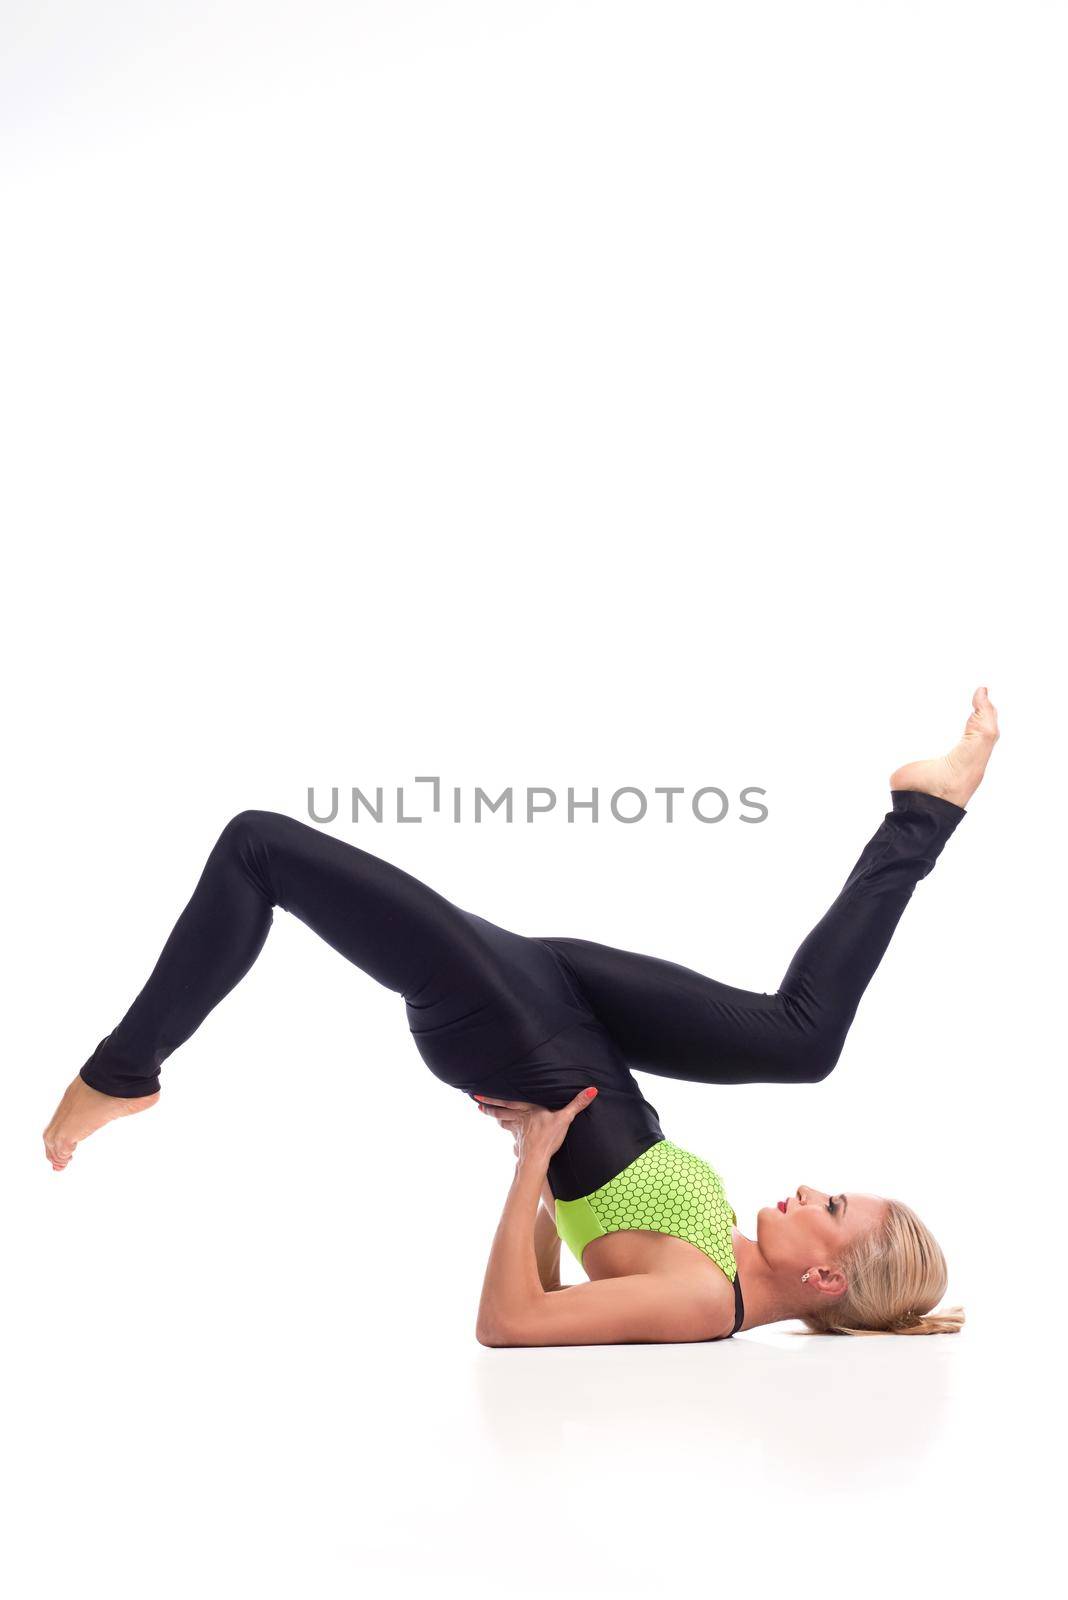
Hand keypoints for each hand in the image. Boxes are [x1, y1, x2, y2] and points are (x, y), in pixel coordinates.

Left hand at [474, 1088, 597, 1167]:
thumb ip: (577, 1103)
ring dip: (495, 1117)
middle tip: (477, 1102)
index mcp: (527, 1109)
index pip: (506, 1101)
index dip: (492, 1098)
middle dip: (488, 1106)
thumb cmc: (548, 1137)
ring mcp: (518, 1131)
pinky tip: (510, 1135)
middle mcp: (520, 1118)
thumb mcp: (565, 1118)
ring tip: (486, 1113)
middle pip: (500, 1111)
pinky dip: (509, 1132)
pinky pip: (513, 1134)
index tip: (477, 1094)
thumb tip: (592, 1090)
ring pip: (503, 1122)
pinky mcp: (521, 1142)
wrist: (537, 1160)